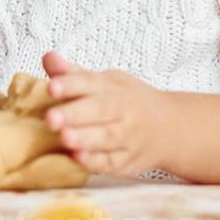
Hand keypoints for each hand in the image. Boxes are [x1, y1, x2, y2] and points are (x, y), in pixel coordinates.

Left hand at [40, 51, 170, 176]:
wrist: (170, 127)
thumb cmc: (129, 102)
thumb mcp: (107, 83)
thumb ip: (74, 75)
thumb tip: (48, 58)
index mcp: (113, 87)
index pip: (90, 82)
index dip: (70, 84)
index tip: (51, 87)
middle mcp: (122, 110)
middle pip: (99, 110)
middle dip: (75, 114)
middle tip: (51, 117)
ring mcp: (127, 136)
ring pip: (106, 137)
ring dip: (85, 138)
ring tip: (64, 137)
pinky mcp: (126, 160)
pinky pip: (111, 162)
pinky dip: (95, 161)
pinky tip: (78, 158)